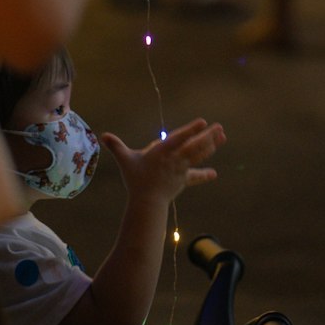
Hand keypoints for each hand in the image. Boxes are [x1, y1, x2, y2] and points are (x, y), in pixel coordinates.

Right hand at [102, 118, 223, 205]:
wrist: (145, 202)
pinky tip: (214, 174)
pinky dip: (204, 174)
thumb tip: (103, 135)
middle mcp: (174, 159)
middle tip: (220, 127)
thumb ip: (117, 147)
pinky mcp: (183, 180)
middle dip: (208, 136)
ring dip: (211, 146)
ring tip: (222, 137)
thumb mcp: (126, 160)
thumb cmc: (135, 178)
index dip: (191, 130)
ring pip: (198, 156)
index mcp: (162, 151)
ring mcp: (181, 170)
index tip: (202, 122)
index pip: (179, 138)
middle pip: (194, 146)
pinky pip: (195, 176)